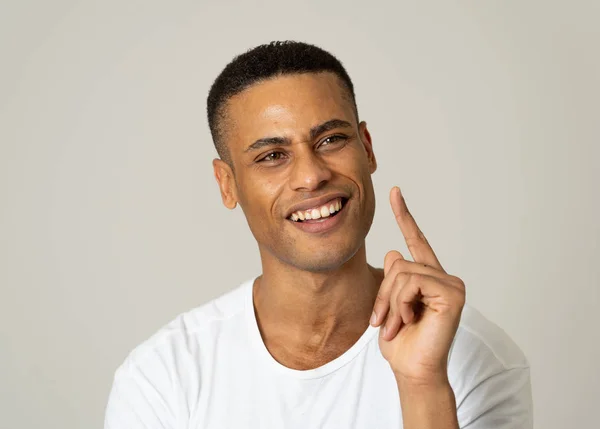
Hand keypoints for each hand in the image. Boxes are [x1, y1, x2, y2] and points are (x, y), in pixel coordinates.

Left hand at [370, 187, 465, 385]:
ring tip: (398, 325)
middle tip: (385, 322)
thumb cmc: (401, 341)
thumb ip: (392, 278)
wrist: (412, 369)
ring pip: (402, 272)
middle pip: (398, 263)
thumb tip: (394, 252)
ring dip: (391, 303)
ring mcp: (451, 284)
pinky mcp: (453, 293)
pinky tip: (411, 320)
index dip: (405, 215)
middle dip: (383, 295)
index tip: (395, 191)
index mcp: (427, 278)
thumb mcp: (388, 305)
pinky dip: (402, 303)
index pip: (415, 240)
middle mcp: (442, 277)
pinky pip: (412, 282)